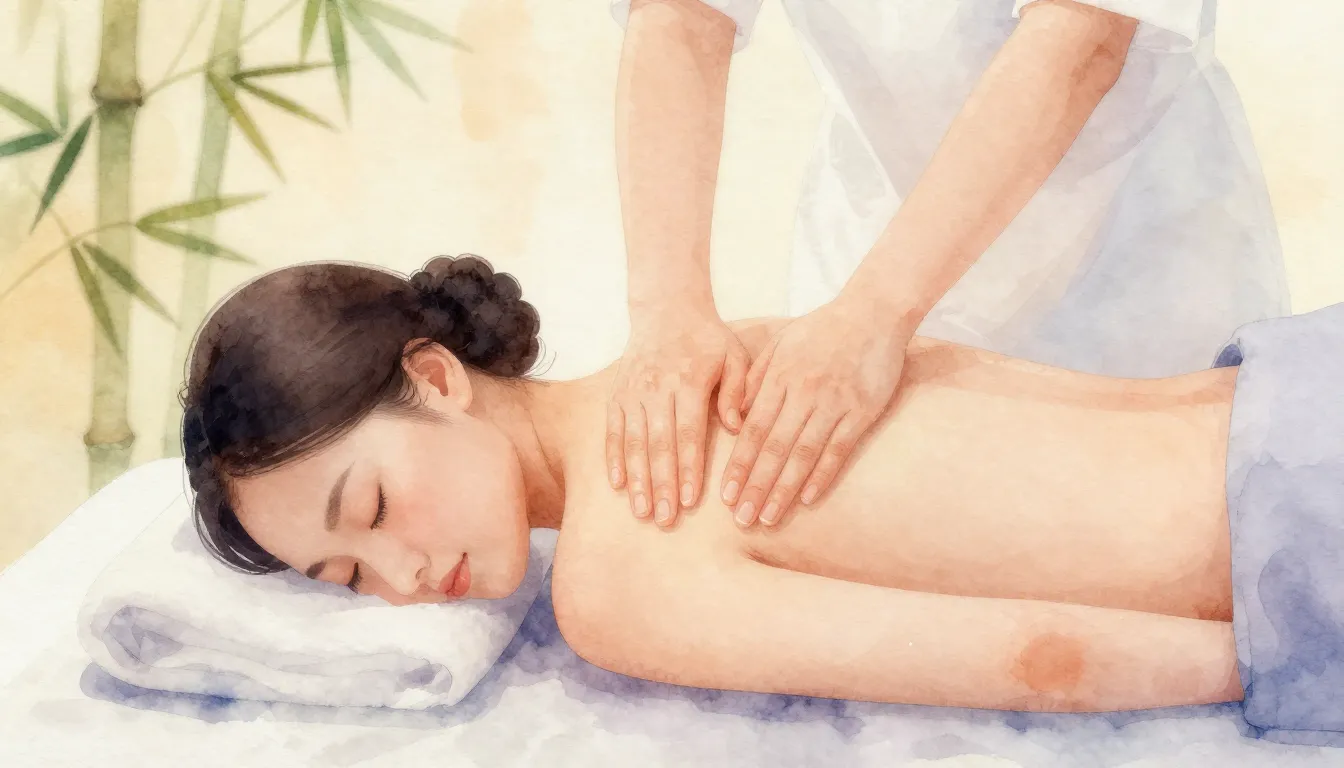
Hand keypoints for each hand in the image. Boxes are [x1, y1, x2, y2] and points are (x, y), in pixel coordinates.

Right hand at [607, 305, 750, 526]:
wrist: (666, 310)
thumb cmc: (708, 339)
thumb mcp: (734, 356)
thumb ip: (738, 390)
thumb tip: (737, 427)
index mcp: (687, 382)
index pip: (688, 433)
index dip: (688, 469)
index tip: (690, 501)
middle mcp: (655, 389)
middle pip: (658, 445)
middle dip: (661, 485)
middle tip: (665, 520)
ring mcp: (632, 392)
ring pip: (632, 442)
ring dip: (637, 480)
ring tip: (642, 512)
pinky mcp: (617, 395)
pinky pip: (612, 431)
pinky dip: (613, 459)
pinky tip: (618, 485)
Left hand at [721, 298, 911, 527]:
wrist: (873, 312)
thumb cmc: (821, 329)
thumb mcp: (779, 344)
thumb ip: (755, 379)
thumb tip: (734, 417)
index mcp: (780, 377)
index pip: (753, 429)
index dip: (739, 464)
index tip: (725, 494)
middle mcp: (804, 393)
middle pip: (774, 448)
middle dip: (755, 486)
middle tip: (741, 518)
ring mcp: (834, 403)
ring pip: (804, 454)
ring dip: (784, 490)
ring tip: (768, 517)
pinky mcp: (863, 411)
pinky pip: (839, 449)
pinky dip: (822, 475)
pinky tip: (807, 499)